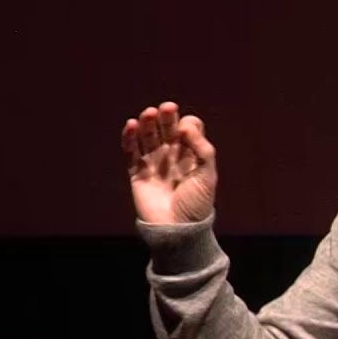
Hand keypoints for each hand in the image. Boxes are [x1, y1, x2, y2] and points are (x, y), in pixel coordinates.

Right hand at [121, 101, 216, 223]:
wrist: (177, 230)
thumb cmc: (197, 204)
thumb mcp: (208, 175)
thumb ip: (202, 149)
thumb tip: (185, 125)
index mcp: (192, 155)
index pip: (188, 129)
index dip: (188, 125)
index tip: (186, 132)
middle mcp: (172, 156)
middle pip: (167, 128)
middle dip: (167, 117)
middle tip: (167, 108)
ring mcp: (154, 163)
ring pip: (148, 136)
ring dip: (148, 123)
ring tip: (149, 114)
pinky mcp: (138, 173)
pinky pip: (131, 152)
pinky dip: (129, 138)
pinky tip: (132, 126)